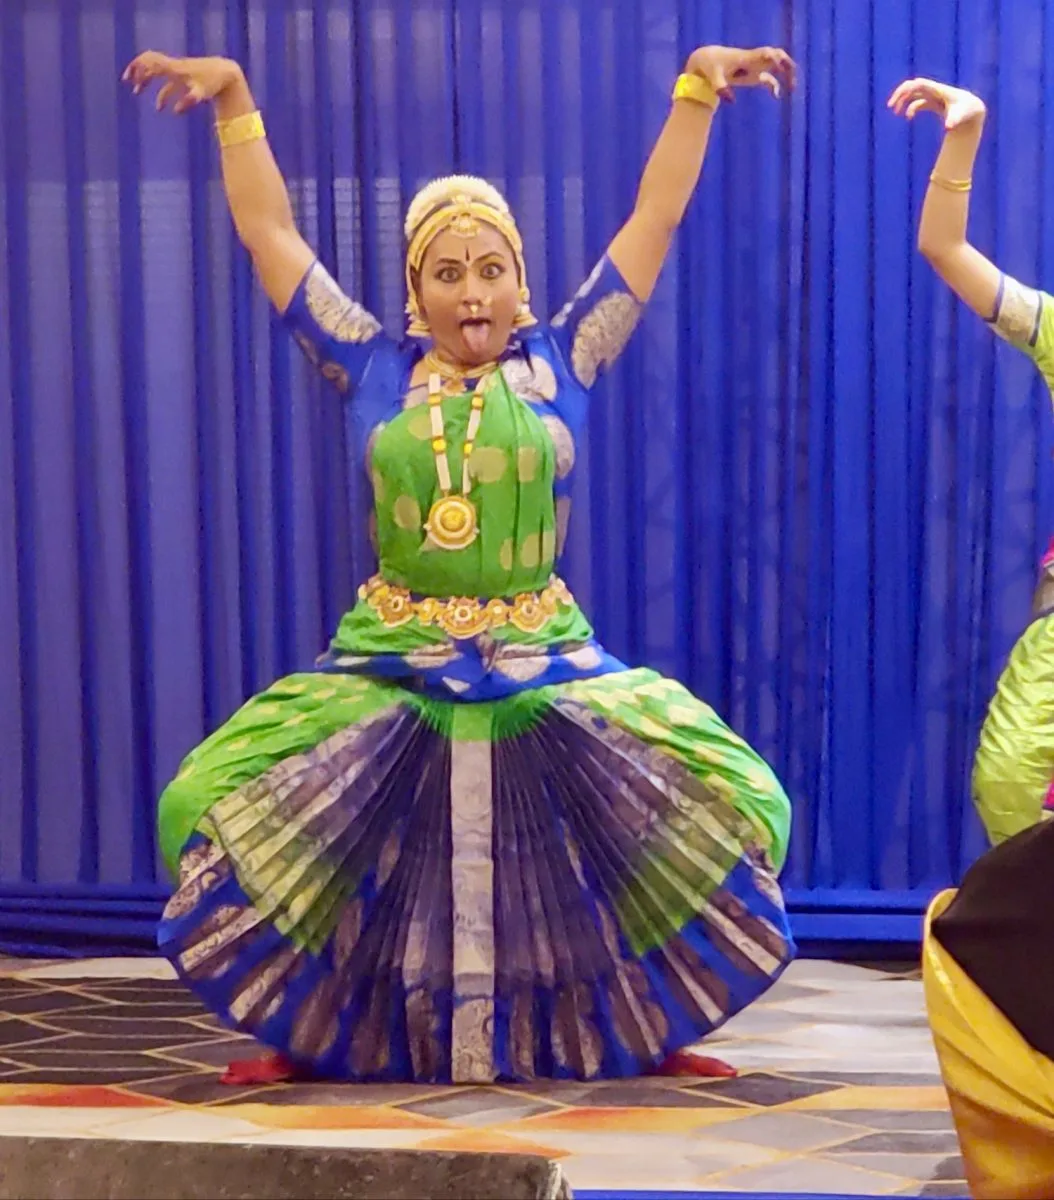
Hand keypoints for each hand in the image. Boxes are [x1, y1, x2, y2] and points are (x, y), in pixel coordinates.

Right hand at [121, 52, 241, 113]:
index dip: (137, 68)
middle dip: (138, 71)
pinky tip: (166, 108)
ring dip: (147, 81)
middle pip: (150, 64)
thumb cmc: (214, 83)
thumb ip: (188, 101)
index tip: (128, 79)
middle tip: (129, 83)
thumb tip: (175, 111)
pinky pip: (171, 83)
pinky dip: (165, 93)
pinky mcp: (187, 78)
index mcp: (175, 68)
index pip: (150, 62)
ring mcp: (181, 72)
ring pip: (158, 73)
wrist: (227, 74)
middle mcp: (175, 67)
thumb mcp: (201, 93)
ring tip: (138, 92)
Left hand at [686, 45, 796, 101]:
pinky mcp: (752, 74)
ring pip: (776, 65)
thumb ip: (721, 88)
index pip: (765, 54)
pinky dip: (774, 85)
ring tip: (792, 88)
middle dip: (787, 65)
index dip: (774, 59)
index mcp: (746, 58)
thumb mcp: (713, 77)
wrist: (707, 59)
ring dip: (786, 73)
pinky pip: (768, 78)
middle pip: (777, 56)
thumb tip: (731, 100)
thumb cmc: (711, 66)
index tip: (780, 69)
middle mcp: (754, 60)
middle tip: (792, 82)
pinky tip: (776, 96)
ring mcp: (754, 66)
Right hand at [887, 78, 985, 130]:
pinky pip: (919, 102)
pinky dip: (911, 108)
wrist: (973, 110)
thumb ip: (953, 120)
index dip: (904, 90)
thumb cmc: (966, 112)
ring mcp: (933, 96)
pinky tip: (908, 118)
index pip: (917, 84)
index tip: (895, 102)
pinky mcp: (934, 102)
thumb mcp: (960, 116)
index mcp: (936, 90)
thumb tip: (948, 127)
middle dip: (900, 94)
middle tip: (890, 106)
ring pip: (914, 94)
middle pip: (912, 86)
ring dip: (903, 101)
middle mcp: (933, 90)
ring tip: (896, 112)